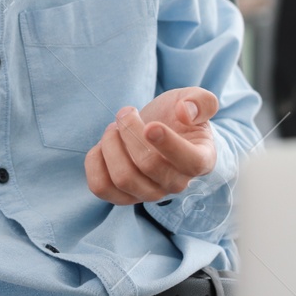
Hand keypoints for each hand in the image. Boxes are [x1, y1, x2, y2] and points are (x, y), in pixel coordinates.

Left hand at [84, 87, 217, 205]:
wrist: (157, 130)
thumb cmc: (178, 116)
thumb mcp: (195, 99)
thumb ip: (201, 101)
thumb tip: (185, 112)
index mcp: (200, 160)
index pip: (190, 162)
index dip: (168, 144)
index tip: (151, 125)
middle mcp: (177, 183)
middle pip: (148, 164)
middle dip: (130, 131)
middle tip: (125, 113)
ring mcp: (149, 194)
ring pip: (122, 178)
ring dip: (111, 144)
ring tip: (114, 128)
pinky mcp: (123, 196)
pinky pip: (101, 186)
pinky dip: (95, 161)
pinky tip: (104, 145)